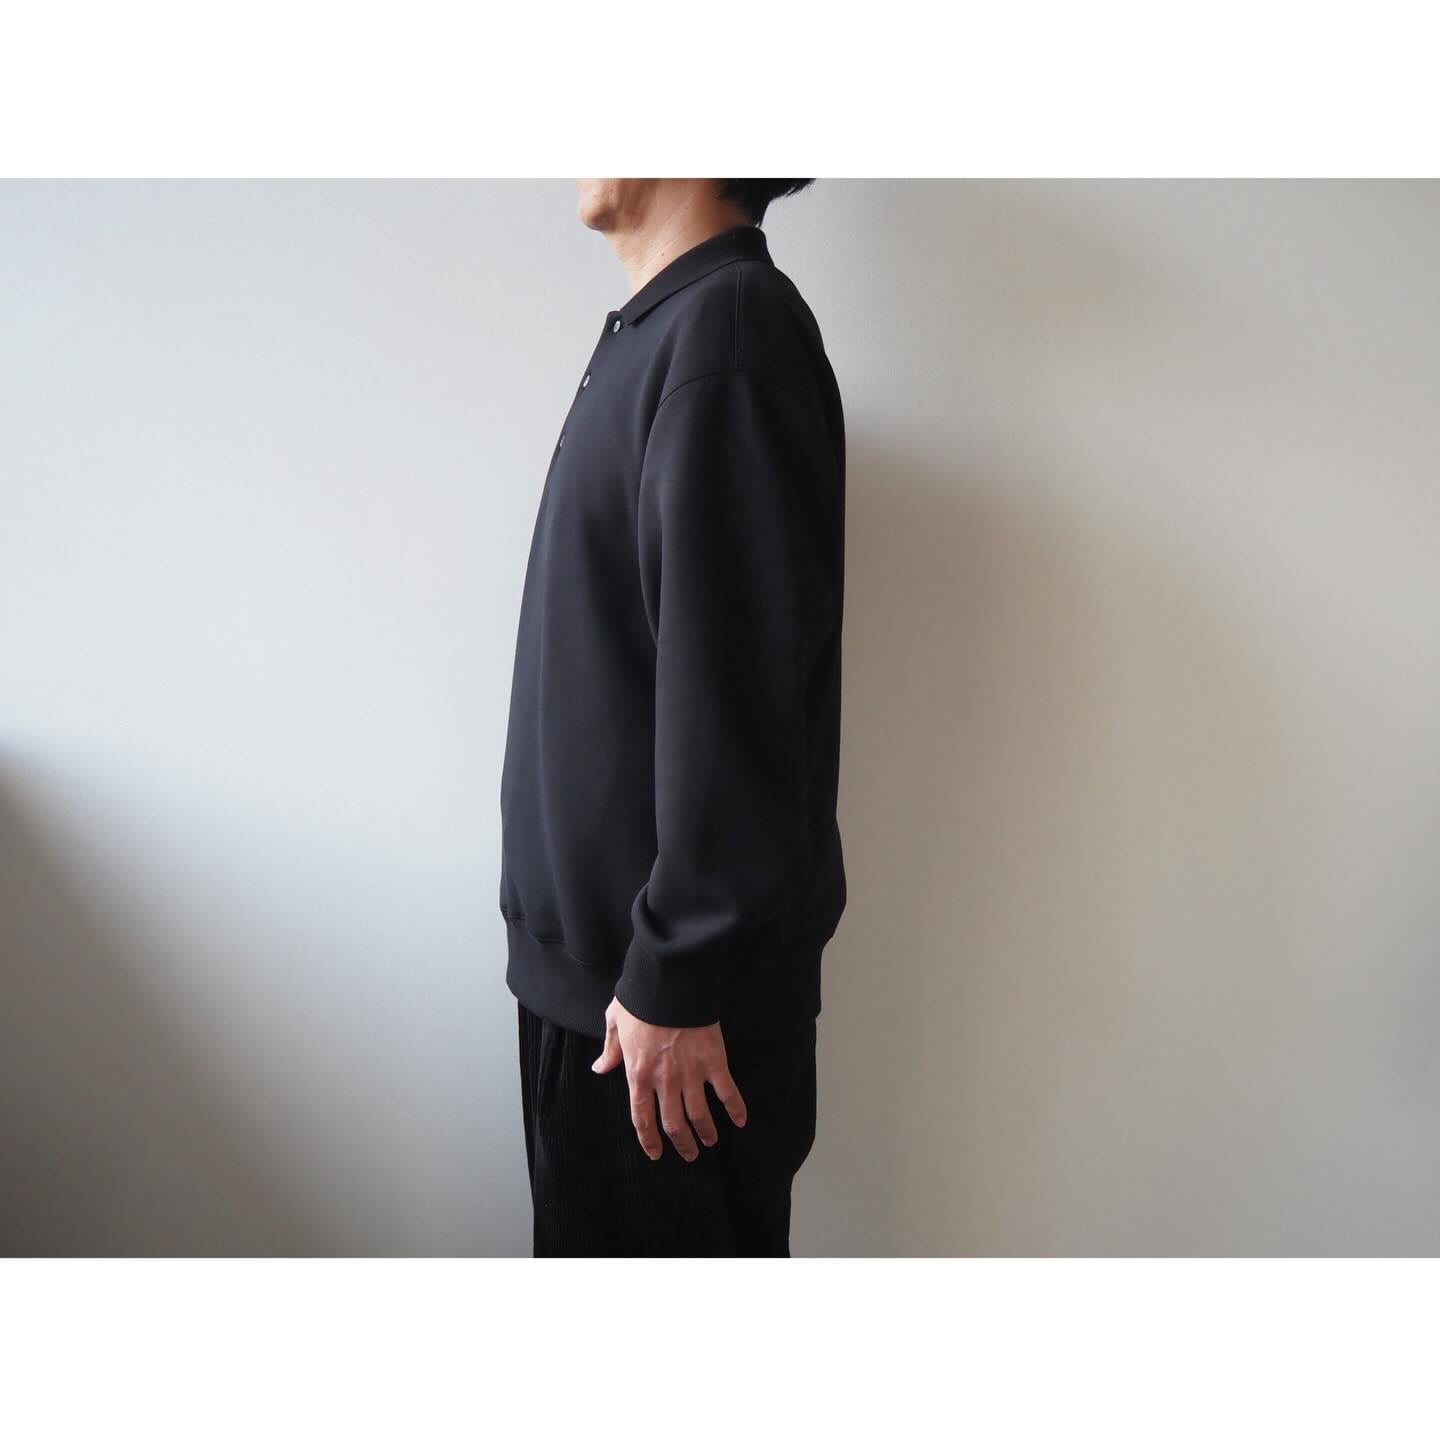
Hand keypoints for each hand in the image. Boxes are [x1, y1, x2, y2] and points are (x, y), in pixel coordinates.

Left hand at [591, 995, 747, 1160]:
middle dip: (682, 1143)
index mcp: (638, 1073)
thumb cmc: (641, 999)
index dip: (649, 1140)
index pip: (642, 1117)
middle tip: (690, 1154)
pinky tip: (740, 1120)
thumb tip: (600, 1069)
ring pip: (699, 1114)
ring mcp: (691, 1073)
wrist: (671, 982)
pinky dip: (735, 1108)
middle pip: (673, 1123)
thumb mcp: (615, 1021)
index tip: (656, 1153)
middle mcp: (664, 1080)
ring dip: (706, 1132)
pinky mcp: (714, 1061)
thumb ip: (610, 1049)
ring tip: (710, 1141)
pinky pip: (726, 1092)